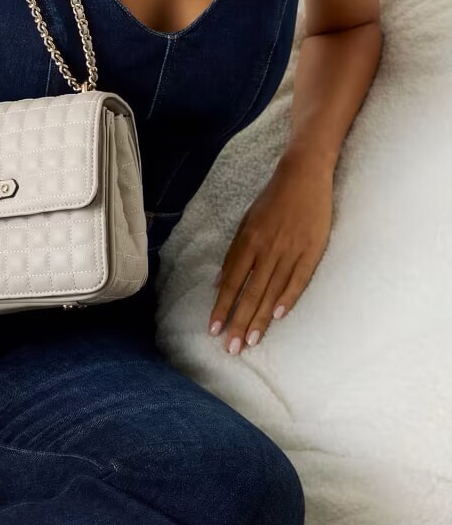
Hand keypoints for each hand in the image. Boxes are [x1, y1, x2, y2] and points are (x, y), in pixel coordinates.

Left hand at [208, 154, 333, 353]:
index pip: (232, 282)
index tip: (213, 329)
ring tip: (250, 340)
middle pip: (250, 292)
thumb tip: (221, 283)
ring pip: (272, 291)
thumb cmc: (272, 201)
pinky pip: (299, 279)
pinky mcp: (312, 249)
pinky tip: (278, 316)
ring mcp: (291, 249)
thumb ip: (235, 254)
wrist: (303, 176)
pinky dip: (288, 297)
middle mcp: (267, 248)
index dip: (223, 306)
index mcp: (249, 241)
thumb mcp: (247, 223)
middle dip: (238, 321)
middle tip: (230, 348)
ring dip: (260, 318)